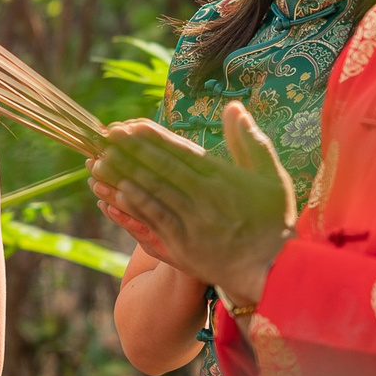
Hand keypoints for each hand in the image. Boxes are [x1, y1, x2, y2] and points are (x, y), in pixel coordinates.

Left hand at [93, 103, 295, 307]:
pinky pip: (158, 219)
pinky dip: (139, 204)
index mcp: (222, 177)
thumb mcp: (271, 176)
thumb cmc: (273, 221)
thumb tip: (233, 106)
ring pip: (154, 191)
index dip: (153, 137)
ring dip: (126, 174)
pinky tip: (120, 190)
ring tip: (101, 159)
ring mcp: (193, 221)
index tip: (131, 124)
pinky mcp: (184, 244)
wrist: (274, 269)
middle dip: (132, 149)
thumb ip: (249, 141)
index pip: (181, 151)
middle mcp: (205, 196)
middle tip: (106, 134)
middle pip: (162, 167)